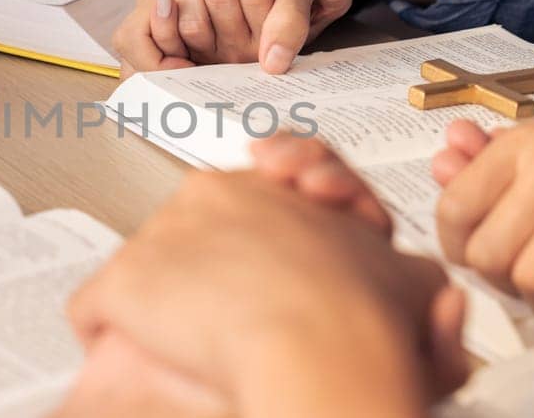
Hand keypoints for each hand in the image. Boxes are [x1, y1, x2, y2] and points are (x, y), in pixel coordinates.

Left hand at [66, 138, 467, 415]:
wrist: (323, 341)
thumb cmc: (369, 315)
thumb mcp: (412, 282)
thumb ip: (410, 276)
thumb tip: (437, 299)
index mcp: (274, 187)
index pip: (258, 187)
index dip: (270, 218)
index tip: (282, 226)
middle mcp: (211, 196)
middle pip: (196, 225)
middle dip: (211, 257)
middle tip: (242, 294)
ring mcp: (159, 239)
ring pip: (147, 265)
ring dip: (161, 300)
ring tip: (186, 329)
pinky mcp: (121, 286)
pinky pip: (96, 309)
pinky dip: (108, 332)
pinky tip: (124, 347)